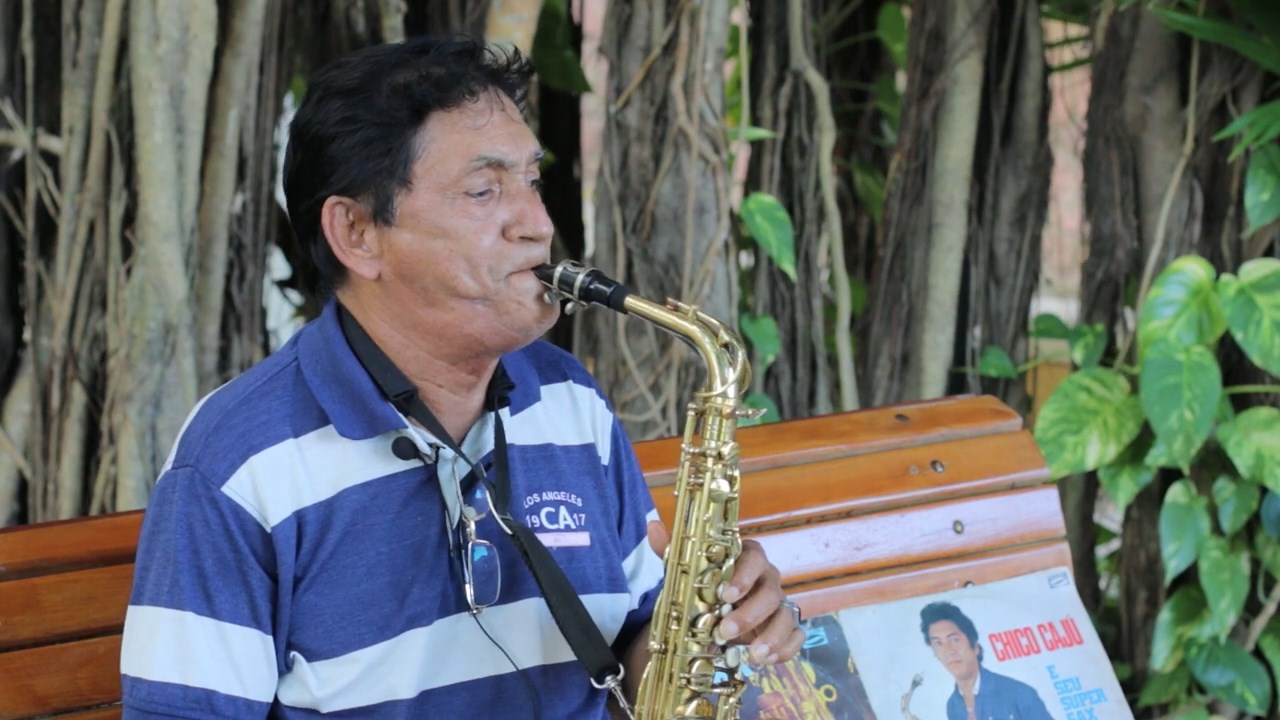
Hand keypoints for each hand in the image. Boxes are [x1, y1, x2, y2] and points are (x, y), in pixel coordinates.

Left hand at [647, 522, 803, 666]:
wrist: (717, 616)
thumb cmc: (707, 589)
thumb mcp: (687, 573)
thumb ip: (672, 552)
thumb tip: (652, 526)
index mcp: (747, 559)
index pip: (754, 557)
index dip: (743, 575)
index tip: (725, 595)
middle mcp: (767, 579)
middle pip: (770, 591)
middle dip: (749, 613)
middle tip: (725, 631)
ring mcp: (779, 603)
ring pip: (786, 614)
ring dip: (772, 635)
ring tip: (753, 655)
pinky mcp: (786, 626)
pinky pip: (795, 635)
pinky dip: (786, 648)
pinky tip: (767, 660)